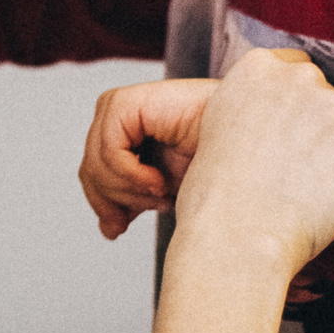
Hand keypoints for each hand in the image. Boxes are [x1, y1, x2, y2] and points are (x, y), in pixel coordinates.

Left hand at [78, 78, 217, 238]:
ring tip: (161, 190)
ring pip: (96, 165)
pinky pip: (108, 152)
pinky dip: (131, 175)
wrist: (242, 143)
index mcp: (124, 134)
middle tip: (158, 202)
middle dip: (121, 198)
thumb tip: (106, 229)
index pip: (91, 175)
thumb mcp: (162, 191)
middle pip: (91, 172)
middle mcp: (117, 116)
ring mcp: (118, 106)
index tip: (120, 228)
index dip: (103, 204)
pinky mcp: (124, 103)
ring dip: (130, 190)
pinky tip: (157, 179)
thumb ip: (131, 202)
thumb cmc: (214, 162)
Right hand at [168, 48, 333, 276]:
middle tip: (299, 164)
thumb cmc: (220, 194)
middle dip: (320, 123)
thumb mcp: (218, 121)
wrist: (238, 236)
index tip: (289, 130)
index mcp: (259, 67)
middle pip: (327, 93)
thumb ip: (254, 98)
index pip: (298, 68)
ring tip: (315, 185)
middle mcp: (300, 78)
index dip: (296, 103)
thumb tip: (282, 104)